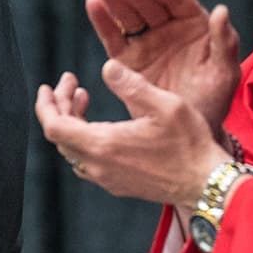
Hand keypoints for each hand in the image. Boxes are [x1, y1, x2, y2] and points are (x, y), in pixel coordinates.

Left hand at [36, 60, 230, 208]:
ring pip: (72, 149)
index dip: (46, 105)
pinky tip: (103, 125)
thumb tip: (106, 67)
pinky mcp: (118, 185)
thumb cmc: (190, 145)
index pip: (54, 127)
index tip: (49, 86)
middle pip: (60, 136)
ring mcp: (107, 178)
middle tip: (72, 84)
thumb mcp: (165, 105)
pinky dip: (85, 138)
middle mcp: (99, 166)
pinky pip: (87, 161)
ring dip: (72, 122)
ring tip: (84, 98)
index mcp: (104, 144)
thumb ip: (131, 84)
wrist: (206, 184)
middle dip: (60, 106)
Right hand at [84, 0, 240, 133]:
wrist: (189, 134)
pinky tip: (93, 4)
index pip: (179, 0)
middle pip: (150, 4)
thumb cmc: (212, 101)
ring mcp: (145, 42)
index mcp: (193, 25)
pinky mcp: (126, 59)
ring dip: (115, 0)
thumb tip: (221, 10)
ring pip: (128, 16)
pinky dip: (102, 20)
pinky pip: (113, 37)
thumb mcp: (224, 74)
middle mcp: (167, 28)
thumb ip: (225, 43)